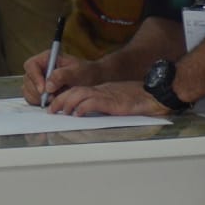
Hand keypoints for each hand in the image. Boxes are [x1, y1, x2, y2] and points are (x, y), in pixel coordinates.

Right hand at [22, 50, 100, 105]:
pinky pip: (32, 98)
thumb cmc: (85, 72)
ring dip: (38, 98)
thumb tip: (48, 85)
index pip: (31, 65)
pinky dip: (38, 102)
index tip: (44, 89)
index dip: (35, 77)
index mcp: (47, 58)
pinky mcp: (40, 91)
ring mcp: (38, 80)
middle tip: (51, 98)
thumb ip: (62, 75)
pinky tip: (51, 102)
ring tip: (54, 99)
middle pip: (28, 79)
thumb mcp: (77, 71)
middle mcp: (40, 68)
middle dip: (37, 91)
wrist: (91, 81)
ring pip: (28, 90)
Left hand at [45, 81, 169, 116]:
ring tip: (60, 112)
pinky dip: (83, 107)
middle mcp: (101, 90)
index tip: (56, 106)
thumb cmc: (138, 99)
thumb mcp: (117, 100)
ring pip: (81, 95)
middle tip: (51, 109)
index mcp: (101, 90)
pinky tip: (77, 114)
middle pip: (75, 91)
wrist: (154, 94)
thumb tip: (89, 114)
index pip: (78, 90)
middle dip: (60, 99)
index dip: (65, 97)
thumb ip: (104, 105)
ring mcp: (107, 95)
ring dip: (68, 103)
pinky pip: (94, 102)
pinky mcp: (113, 102)